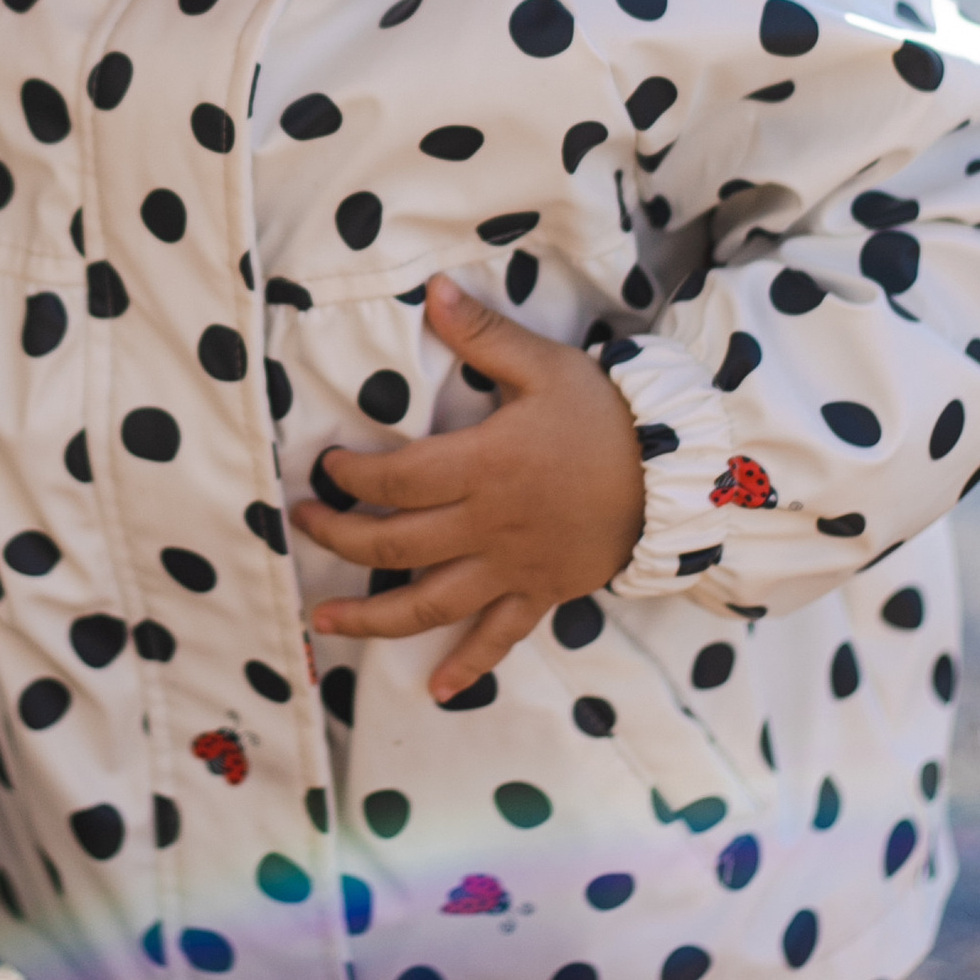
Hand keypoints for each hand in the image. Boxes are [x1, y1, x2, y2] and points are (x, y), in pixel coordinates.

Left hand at [291, 273, 647, 700]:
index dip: (350, 476)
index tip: (326, 467)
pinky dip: (467, 665)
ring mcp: (512, 567)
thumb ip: (483, 335)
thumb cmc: (606, 415)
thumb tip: (435, 290)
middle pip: (394, 545)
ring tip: (322, 625)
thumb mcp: (545, 366)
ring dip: (371, 619)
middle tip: (302, 526)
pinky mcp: (541, 592)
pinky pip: (499, 638)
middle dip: (338, 539)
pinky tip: (435, 689)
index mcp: (482, 466)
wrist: (678, 475)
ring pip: (430, 603)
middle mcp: (488, 525)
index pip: (395, 479)